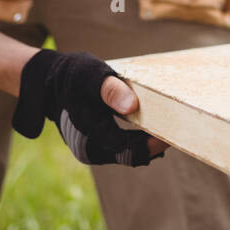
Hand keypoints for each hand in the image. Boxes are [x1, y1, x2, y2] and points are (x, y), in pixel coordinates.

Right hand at [11, 49, 166, 164]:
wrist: (50, 84)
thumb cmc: (72, 75)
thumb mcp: (89, 74)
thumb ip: (109, 88)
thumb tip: (132, 105)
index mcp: (87, 128)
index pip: (125, 147)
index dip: (151, 144)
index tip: (172, 132)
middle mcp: (89, 148)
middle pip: (130, 156)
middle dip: (154, 146)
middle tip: (179, 131)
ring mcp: (93, 150)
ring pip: (128, 156)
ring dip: (148, 145)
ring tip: (168, 130)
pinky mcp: (98, 146)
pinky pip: (123, 150)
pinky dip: (139, 142)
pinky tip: (154, 131)